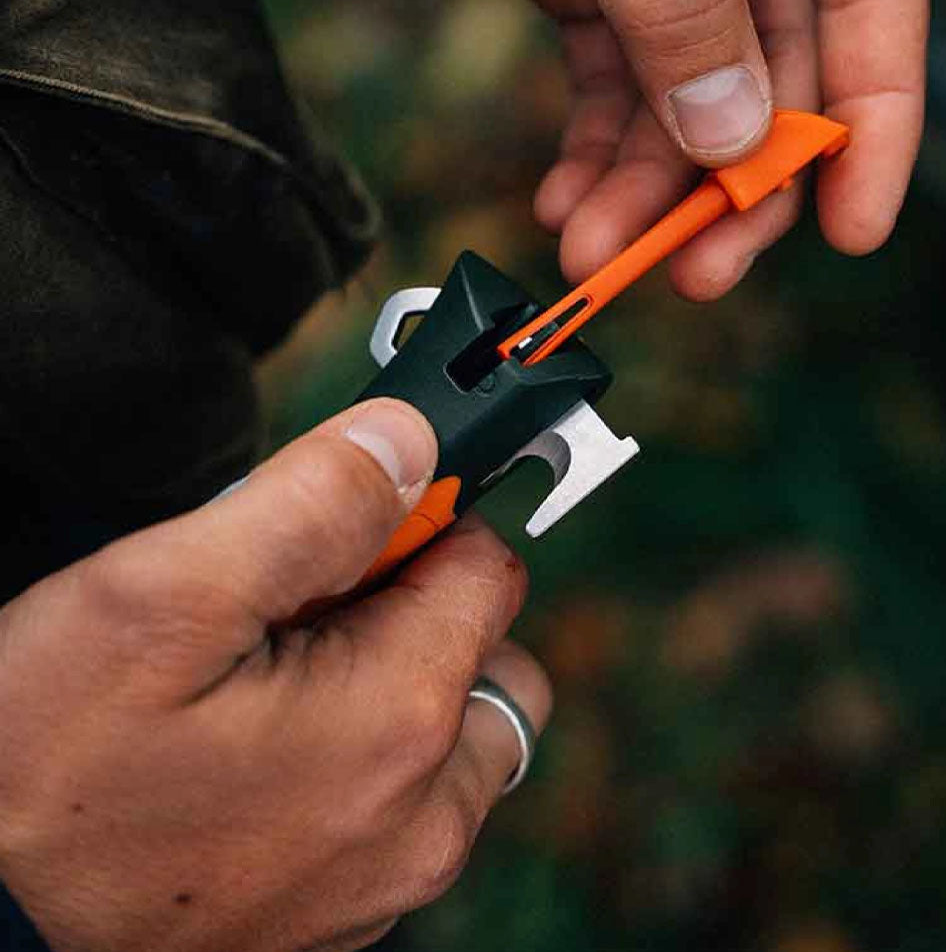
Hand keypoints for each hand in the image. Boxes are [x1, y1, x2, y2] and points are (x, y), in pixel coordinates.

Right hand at [0, 400, 549, 951]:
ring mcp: (391, 874)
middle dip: (418, 607)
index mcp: (401, 722)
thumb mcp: (164, 594)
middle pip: (488, 652)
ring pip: (457, 728)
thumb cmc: (52, 761)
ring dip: (396, 680)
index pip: (489, 569)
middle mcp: (424, 816)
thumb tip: (410, 443)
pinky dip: (364, 752)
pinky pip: (407, 798)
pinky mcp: (352, 904)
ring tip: (279, 678)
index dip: (418, 526)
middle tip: (301, 609)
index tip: (345, 530)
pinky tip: (266, 746)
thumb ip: (310, 503)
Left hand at [278, 0, 926, 298]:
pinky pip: (608, 76)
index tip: (850, 225)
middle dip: (732, 175)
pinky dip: (595, 146)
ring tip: (599, 251)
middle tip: (695, 267)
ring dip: (649, 180)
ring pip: (686, 85)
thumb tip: (732, 131)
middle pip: (776, 59)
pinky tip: (571, 202)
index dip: (869, 118)